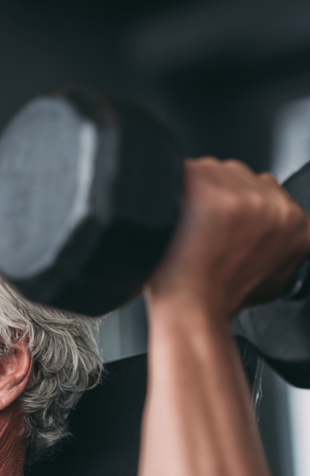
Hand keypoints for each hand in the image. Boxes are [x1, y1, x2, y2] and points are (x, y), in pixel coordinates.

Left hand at [147, 157, 309, 318]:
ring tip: (193, 226)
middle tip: (208, 229)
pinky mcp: (209, 187)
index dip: (246, 206)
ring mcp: (242, 193)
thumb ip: (284, 249)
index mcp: (297, 224)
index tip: (230, 220)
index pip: (273, 193)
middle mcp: (275, 203)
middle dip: (226, 197)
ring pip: (219, 171)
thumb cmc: (222, 297)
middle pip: (246, 177)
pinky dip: (180, 189)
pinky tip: (179, 217)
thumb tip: (278, 237)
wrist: (193, 305)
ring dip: (203, 191)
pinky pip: (190, 170)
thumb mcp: (272, 279)